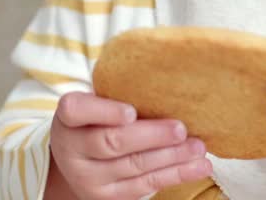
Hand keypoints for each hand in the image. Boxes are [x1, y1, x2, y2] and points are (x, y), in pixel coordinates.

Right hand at [46, 92, 212, 199]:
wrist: (78, 162)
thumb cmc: (97, 121)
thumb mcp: (95, 103)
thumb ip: (117, 94)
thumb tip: (167, 77)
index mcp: (67, 118)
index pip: (77, 110)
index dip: (105, 112)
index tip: (131, 112)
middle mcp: (72, 150)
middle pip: (111, 142)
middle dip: (151, 136)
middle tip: (180, 129)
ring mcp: (89, 178)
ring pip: (134, 166)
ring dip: (171, 157)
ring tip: (198, 147)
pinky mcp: (107, 198)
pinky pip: (145, 186)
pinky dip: (175, 175)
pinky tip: (197, 166)